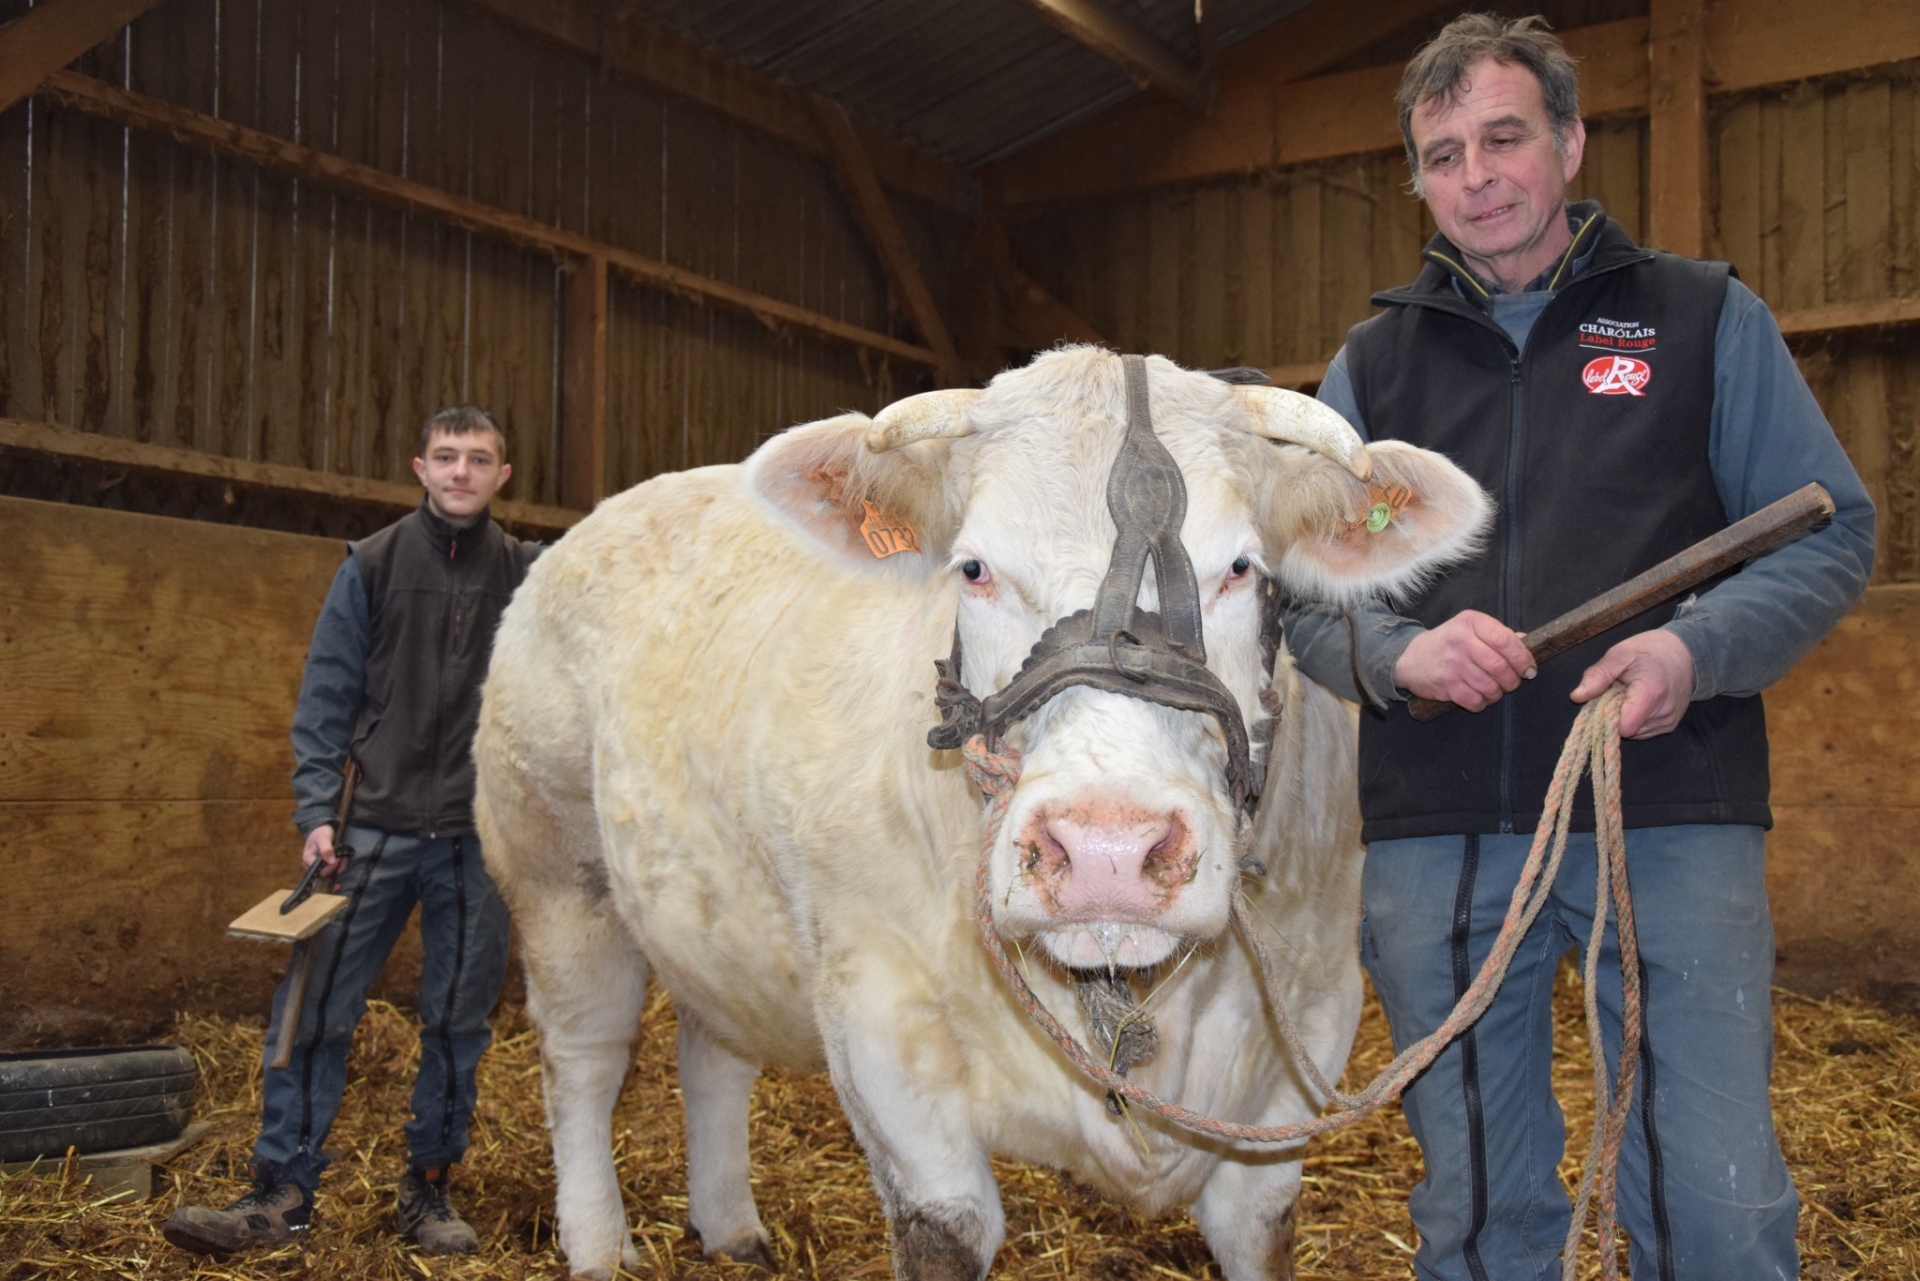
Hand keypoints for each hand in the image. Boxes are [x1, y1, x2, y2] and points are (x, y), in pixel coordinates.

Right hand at [302, 824, 346, 877]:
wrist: (322, 828)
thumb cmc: (320, 832)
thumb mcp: (322, 838)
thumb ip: (326, 849)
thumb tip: (331, 862)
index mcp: (308, 859)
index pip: (320, 870)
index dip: (330, 867)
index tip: (338, 859)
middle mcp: (311, 865)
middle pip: (325, 874)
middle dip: (336, 867)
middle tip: (342, 857)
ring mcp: (318, 866)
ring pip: (331, 873)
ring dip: (340, 866)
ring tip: (343, 857)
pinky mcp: (324, 866)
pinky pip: (333, 870)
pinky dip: (340, 866)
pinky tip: (344, 860)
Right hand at [1392, 610, 1535, 710]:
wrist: (1409, 657)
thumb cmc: (1447, 642)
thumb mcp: (1469, 628)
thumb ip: (1497, 634)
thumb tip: (1526, 643)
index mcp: (1471, 623)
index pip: (1505, 641)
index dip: (1522, 658)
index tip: (1529, 669)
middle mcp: (1461, 641)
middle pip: (1500, 666)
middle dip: (1512, 680)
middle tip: (1512, 682)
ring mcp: (1452, 664)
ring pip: (1490, 686)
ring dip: (1497, 693)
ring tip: (1493, 689)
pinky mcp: (1445, 685)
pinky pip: (1475, 701)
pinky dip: (1482, 703)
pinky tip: (1479, 697)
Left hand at [1570, 630, 1694, 738]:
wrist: (1685, 653)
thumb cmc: (1650, 650)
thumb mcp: (1620, 654)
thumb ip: (1598, 675)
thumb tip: (1576, 696)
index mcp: (1651, 692)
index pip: (1623, 726)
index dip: (1607, 717)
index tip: (1604, 699)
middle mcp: (1663, 713)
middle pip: (1626, 730)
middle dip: (1614, 714)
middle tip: (1617, 691)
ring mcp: (1668, 722)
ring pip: (1633, 733)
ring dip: (1624, 716)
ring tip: (1629, 694)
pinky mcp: (1669, 726)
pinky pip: (1642, 731)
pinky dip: (1634, 718)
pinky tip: (1638, 701)